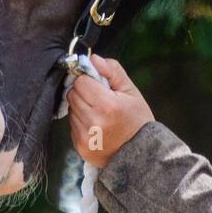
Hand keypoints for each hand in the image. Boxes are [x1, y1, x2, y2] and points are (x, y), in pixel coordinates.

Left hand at [66, 54, 154, 169]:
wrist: (140, 153)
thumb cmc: (137, 119)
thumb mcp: (131, 92)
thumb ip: (112, 71)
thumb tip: (92, 59)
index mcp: (108, 105)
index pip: (81, 81)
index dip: (89, 80)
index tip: (99, 85)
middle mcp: (94, 122)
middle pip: (73, 94)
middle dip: (84, 92)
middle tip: (101, 99)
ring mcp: (86, 136)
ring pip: (71, 109)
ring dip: (82, 107)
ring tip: (100, 114)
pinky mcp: (80, 146)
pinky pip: (72, 125)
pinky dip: (82, 122)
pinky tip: (97, 126)